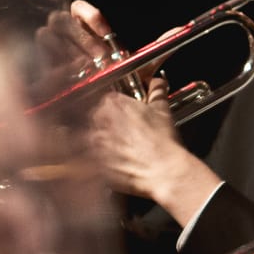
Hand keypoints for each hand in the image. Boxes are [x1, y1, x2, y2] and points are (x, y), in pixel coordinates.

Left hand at [86, 77, 219, 224]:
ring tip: (121, 149)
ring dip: (102, 141)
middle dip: (108, 125)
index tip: (125, 116)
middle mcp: (99, 120)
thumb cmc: (161, 141)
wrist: (161, 170)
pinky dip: (99, 158)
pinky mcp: (92, 160)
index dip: (118, 109)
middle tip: (125, 133)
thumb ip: (157, 91)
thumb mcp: (162, 110)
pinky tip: (116, 161)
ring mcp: (93, 141)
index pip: (108, 100)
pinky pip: (90, 157)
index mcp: (113, 103)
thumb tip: (158, 83)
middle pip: (97, 117)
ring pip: (92, 137)